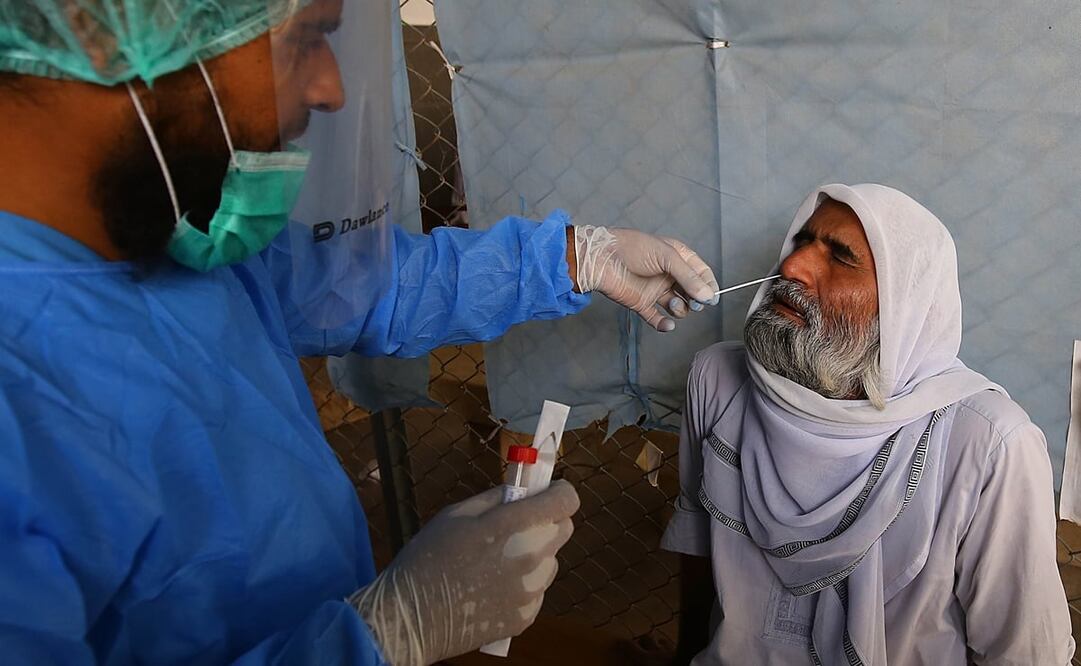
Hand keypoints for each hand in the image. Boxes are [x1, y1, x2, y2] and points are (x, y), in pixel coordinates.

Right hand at [350, 480, 579, 664]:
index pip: (566, 501)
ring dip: (535, 556)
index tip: (547, 493)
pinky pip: (537, 591)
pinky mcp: (526, 617)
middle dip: (547, 523)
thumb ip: (495, 499)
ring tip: (497, 564)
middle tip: (517, 528)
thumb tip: (520, 491)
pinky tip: (492, 589)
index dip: (559, 493)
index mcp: (512, 525)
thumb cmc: (428, 559)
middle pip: (564, 529)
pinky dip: (523, 586)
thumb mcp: (456, 515)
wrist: (414, 617)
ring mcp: (531, 591)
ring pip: (550, 562)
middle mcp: (530, 557)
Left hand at [572, 226, 718, 331]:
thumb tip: (708, 297)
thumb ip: (688, 277)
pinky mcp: (642, 303)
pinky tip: (667, 325)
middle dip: (696, 299)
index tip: (712, 298)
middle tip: (695, 302)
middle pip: (692, 293)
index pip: (701, 273)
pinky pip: (657, 319)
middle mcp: (669, 274)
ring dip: (680, 309)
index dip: (709, 285)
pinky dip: (663, 324)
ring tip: (673, 304)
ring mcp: (656, 290)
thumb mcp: (666, 257)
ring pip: (678, 307)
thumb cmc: (632, 248)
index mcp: (677, 258)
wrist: (601, 259)